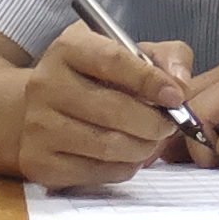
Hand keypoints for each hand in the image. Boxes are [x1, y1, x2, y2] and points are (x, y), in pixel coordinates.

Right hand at [15, 20, 197, 188]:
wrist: (43, 108)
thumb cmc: (99, 77)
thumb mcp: (132, 52)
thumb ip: (167, 57)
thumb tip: (181, 86)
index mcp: (68, 48)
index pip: (114, 61)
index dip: (151, 81)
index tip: (177, 97)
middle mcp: (45, 84)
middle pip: (113, 109)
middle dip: (154, 122)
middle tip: (170, 125)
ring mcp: (37, 126)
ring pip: (107, 145)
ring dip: (144, 147)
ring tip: (154, 139)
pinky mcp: (38, 162)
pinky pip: (95, 172)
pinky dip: (125, 167)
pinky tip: (130, 155)